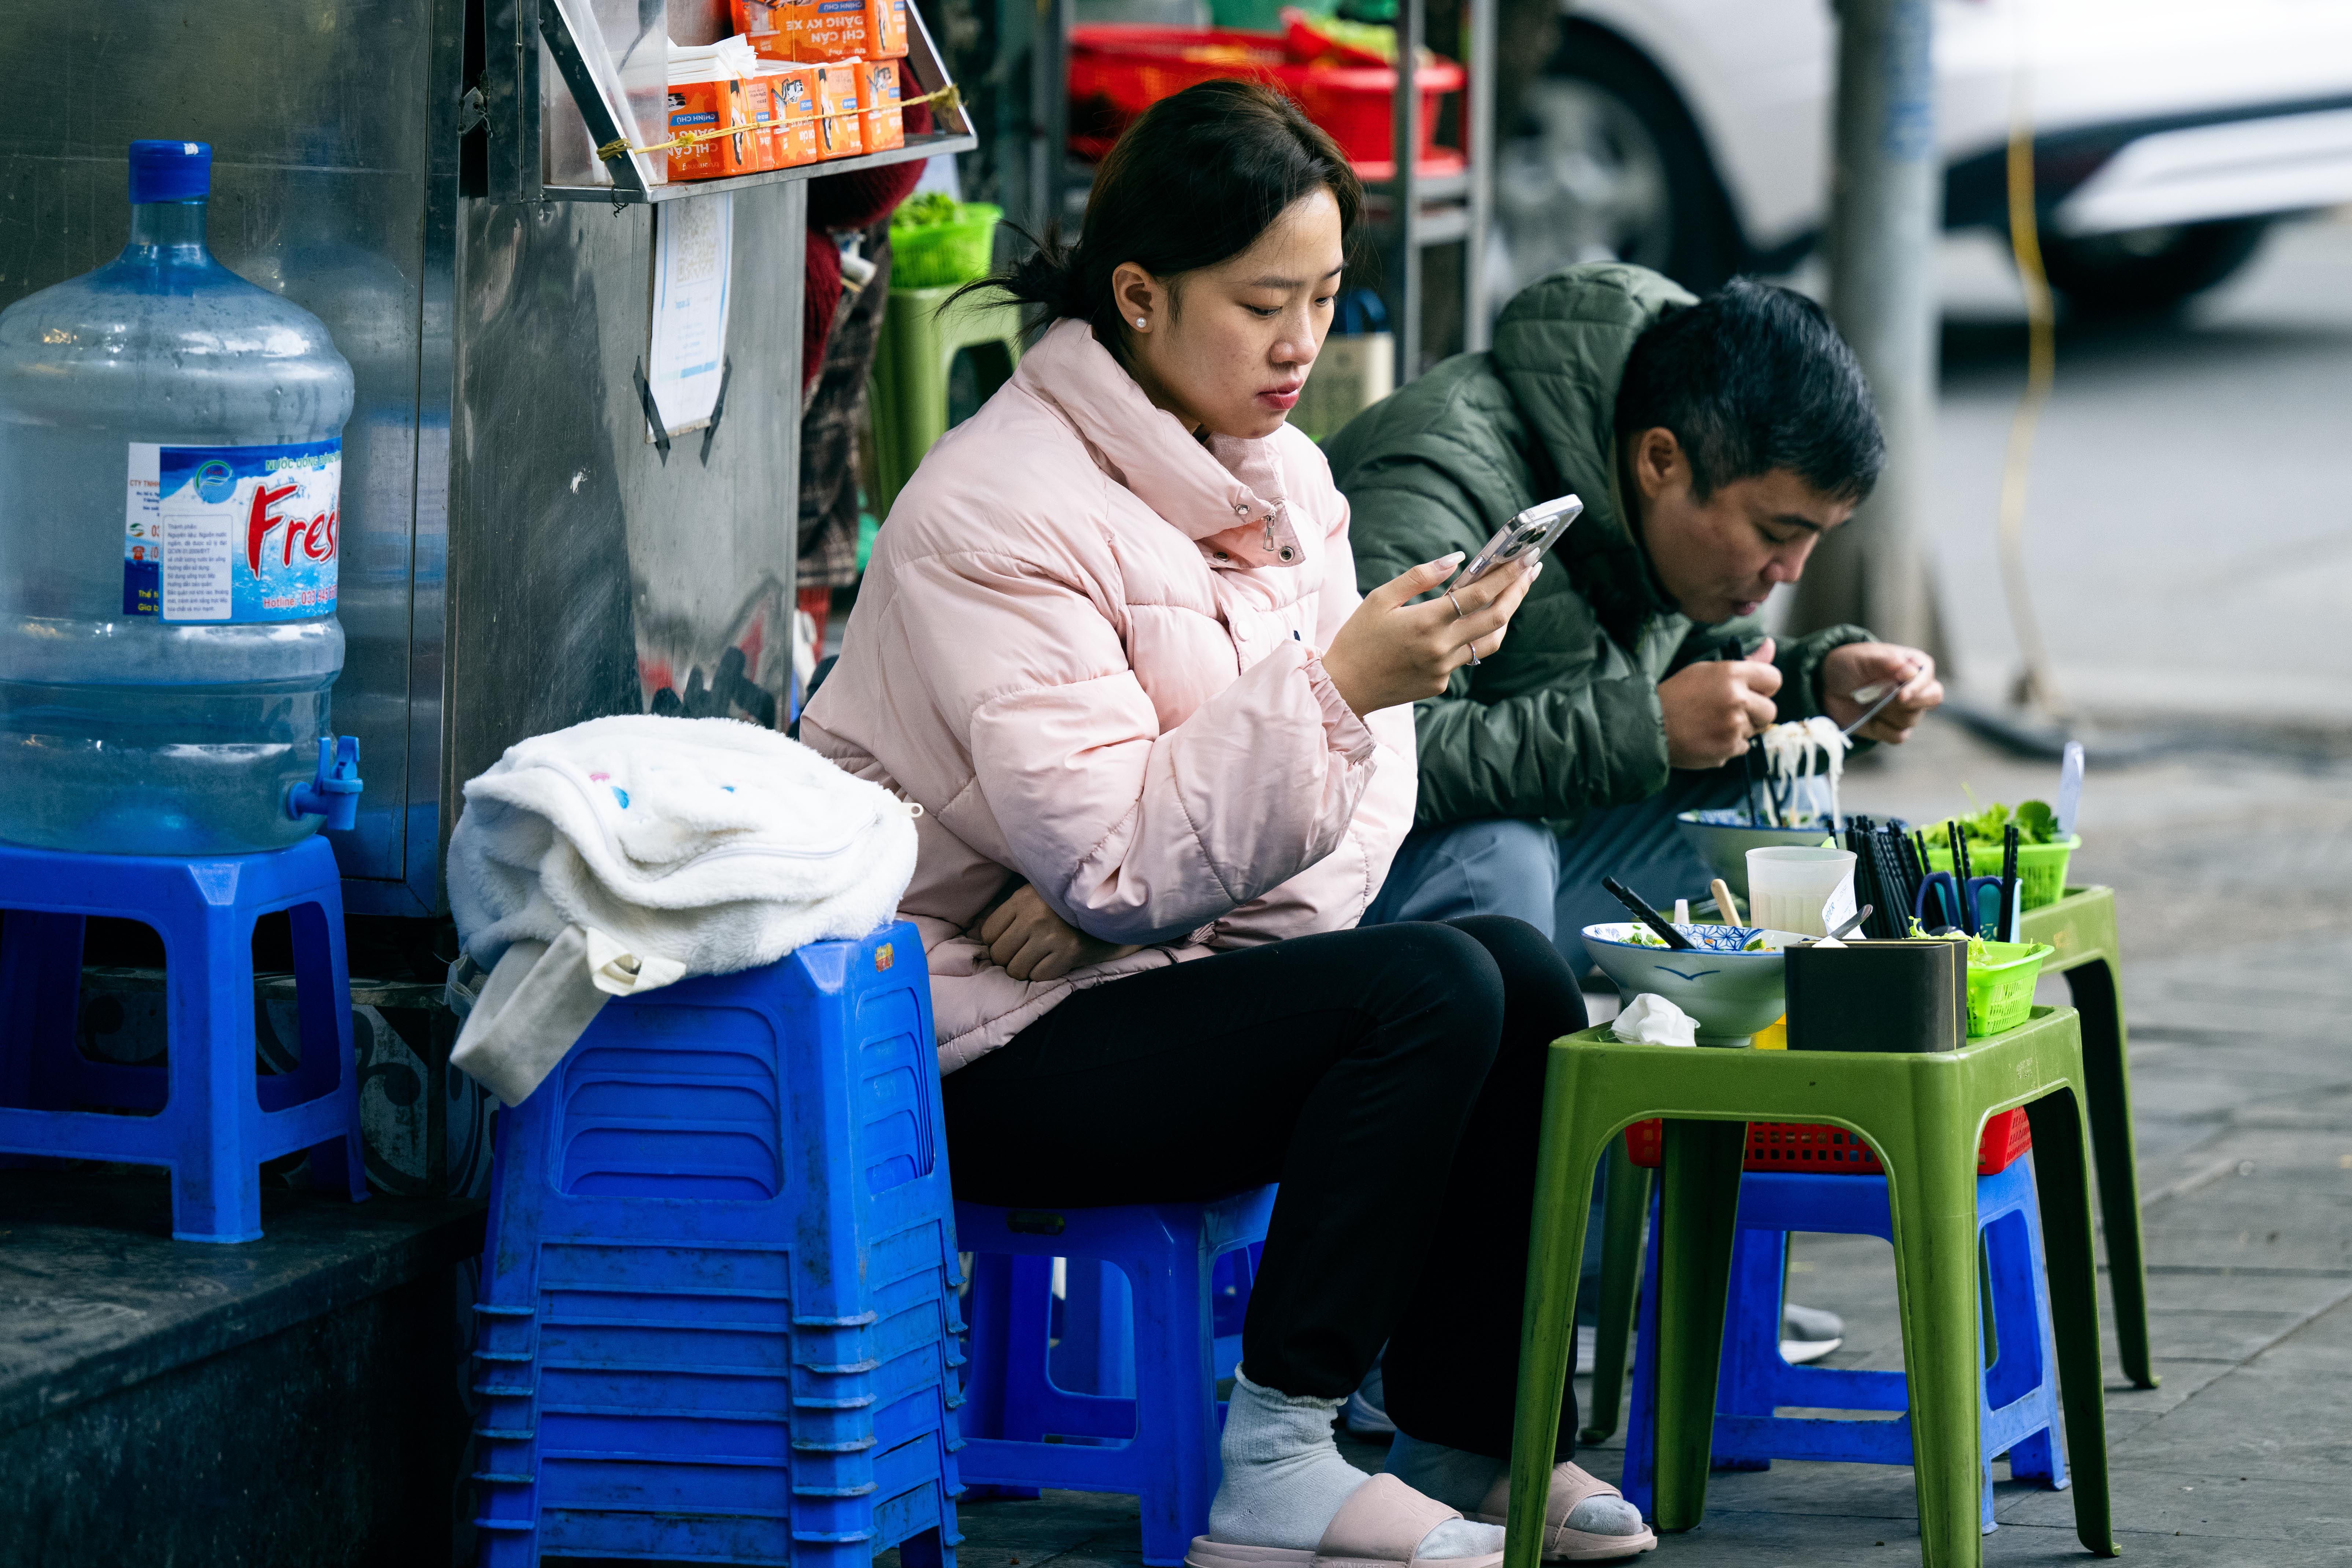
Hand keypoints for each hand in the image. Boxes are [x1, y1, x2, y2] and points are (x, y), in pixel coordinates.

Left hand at [976, 884, 1141, 981]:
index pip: (988, 933)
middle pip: (998, 954)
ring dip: (1025, 968)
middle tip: (1024, 952)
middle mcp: (1034, 917)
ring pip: (1015, 970)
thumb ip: (1012, 912)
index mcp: (1022, 899)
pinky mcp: (1068, 953)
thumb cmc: (1066, 904)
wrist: (1110, 908)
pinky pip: (1038, 976)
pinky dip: (1044, 973)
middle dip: (1008, 958)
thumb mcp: (1036, 894)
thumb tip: (983, 939)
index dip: (996, 942)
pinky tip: (1054, 960)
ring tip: (1040, 956)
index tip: (1011, 940)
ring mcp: (1051, 936)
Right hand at [1321, 553, 1539, 716]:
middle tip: (1531, 570)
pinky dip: (1473, 637)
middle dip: (1518, 590)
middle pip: (1496, 617)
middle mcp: (1441, 647)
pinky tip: (1470, 623)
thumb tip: (1457, 559)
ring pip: (1490, 641)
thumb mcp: (1381, 599)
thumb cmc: (1357, 639)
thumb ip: (1420, 577)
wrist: (1343, 689)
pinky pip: (1466, 657)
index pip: (1479, 594)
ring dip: (1505, 615)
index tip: (1524, 558)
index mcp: (1425, 622)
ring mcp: (1443, 669)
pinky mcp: (1440, 683)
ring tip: (1512, 594)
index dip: (1507, 575)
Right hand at [1660, 636, 1781, 769]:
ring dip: (1740, 729)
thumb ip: (1745, 663)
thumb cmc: (1676, 694)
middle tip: (1731, 712)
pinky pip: (1742, 747)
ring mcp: (1734, 726)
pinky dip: (1729, 745)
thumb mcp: (1707, 670)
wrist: (1649, 725)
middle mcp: (1737, 699)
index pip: (1774, 679)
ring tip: (1713, 725)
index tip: (1751, 692)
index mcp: (1732, 674)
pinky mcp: (1728, 749)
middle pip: (1770, 710)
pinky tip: (1709, 738)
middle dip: (1755, 713)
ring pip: (1755, 730)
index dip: (1764, 687)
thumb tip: (1771, 646)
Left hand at [1821, 643, 1942, 743]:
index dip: (1918, 687)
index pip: (1927, 676)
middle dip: (1913, 702)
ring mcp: (1904, 709)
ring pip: (1912, 719)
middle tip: (1890, 699)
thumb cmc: (1847, 665)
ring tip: (1869, 701)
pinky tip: (1870, 718)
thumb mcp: (1861, 658)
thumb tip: (1911, 671)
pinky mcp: (1891, 727)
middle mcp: (1913, 687)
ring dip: (1889, 713)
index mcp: (1911, 664)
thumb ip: (1886, 661)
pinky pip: (1899, 736)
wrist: (1825, 686)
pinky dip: (1883, 730)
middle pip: (1932, 698)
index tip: (1901, 695)